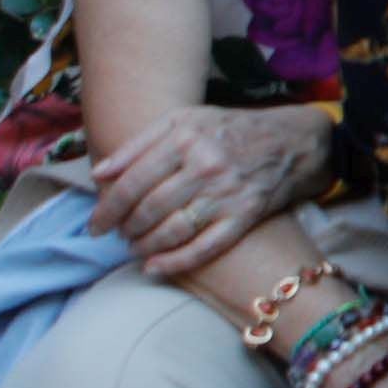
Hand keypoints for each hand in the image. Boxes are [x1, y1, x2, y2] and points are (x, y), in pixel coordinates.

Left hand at [95, 103, 331, 278]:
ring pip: (172, 230)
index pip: (132, 181)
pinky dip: (175, 262)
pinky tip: (154, 267)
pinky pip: (204, 247)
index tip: (94, 225)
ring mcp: (227, 192)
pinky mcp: (245, 215)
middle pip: (149, 208)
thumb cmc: (229, 130)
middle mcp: (206, 165)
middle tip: (117, 236)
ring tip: (134, 248)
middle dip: (125, 229)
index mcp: (186, 138)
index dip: (107, 208)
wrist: (292, 141)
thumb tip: (98, 174)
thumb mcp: (184, 120)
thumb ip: (139, 143)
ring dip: (145, 246)